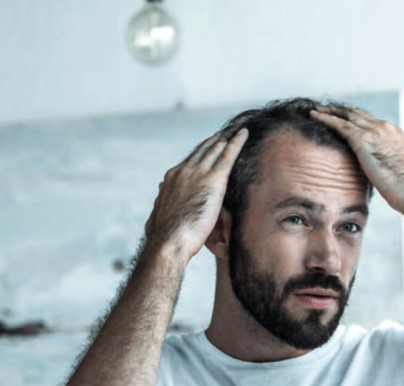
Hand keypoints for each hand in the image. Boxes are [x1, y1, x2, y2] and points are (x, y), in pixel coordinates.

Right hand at [145, 128, 247, 262]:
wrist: (169, 241)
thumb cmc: (165, 236)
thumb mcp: (159, 216)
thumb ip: (162, 203)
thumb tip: (160, 198)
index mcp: (171, 179)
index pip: (191, 160)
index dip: (203, 151)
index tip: (212, 144)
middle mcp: (183, 171)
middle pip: (204, 149)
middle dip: (218, 138)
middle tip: (230, 129)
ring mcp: (197, 173)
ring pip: (216, 148)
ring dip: (229, 136)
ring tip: (240, 127)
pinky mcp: (213, 180)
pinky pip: (227, 156)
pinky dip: (236, 143)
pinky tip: (245, 133)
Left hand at [309, 106, 403, 216]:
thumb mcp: (397, 171)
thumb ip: (384, 164)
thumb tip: (374, 172)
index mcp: (394, 134)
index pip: (370, 121)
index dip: (355, 118)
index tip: (344, 118)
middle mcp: (385, 128)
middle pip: (357, 114)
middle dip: (341, 111)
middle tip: (326, 109)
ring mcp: (375, 131)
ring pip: (346, 115)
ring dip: (330, 111)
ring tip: (316, 110)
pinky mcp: (363, 139)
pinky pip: (339, 125)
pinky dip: (325, 118)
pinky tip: (314, 116)